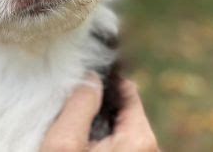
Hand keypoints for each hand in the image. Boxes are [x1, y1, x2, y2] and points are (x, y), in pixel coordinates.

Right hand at [41, 74, 157, 151]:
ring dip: (96, 120)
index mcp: (139, 138)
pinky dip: (99, 137)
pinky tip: (79, 142)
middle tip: (71, 101)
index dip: (105, 77)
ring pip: (117, 125)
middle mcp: (147, 148)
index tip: (86, 69)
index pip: (127, 89)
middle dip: (98, 101)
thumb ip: (80, 103)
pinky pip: (116, 142)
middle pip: (121, 107)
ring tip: (71, 123)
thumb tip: (91, 78)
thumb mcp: (65, 142)